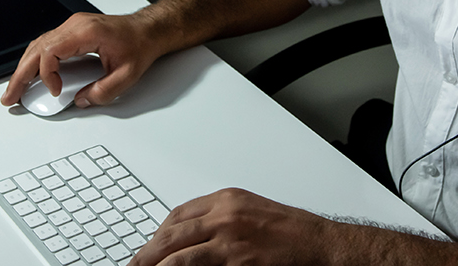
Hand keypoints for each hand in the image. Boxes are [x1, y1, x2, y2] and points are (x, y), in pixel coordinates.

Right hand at [0, 11, 165, 108]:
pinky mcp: (72, 32)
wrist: (148, 30)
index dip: (48, 74)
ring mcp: (72, 27)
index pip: (51, 51)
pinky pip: (47, 45)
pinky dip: (35, 61)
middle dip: (20, 74)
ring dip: (24, 68)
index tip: (57, 91)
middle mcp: (75, 26)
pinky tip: (30, 75)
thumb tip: (82, 100)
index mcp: (86, 32)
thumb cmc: (139, 44)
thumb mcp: (127, 74)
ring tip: (15, 89)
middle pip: (37, 49)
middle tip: (10, 96)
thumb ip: (104, 91)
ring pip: (38, 46)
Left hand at [130, 188, 342, 265]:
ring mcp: (231, 240)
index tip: (150, 247)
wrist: (323, 245)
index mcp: (227, 200)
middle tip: (134, 265)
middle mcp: (226, 215)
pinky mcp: (239, 262)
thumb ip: (223, 221)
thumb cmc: (294, 232)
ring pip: (179, 255)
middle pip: (172, 233)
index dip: (159, 233)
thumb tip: (194, 238)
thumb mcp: (253, 213)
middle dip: (148, 253)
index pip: (179, 214)